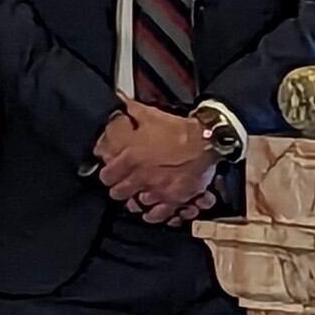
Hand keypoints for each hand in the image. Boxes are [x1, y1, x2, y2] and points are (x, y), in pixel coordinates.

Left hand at [97, 100, 216, 217]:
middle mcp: (141, 178)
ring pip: (137, 205)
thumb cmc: (179, 129)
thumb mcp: (151, 115)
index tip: (110, 173)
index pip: (106, 176)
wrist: (207, 141)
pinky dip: (154, 214)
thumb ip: (131, 111)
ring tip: (137, 197)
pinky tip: (151, 212)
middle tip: (123, 185)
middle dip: (119, 189)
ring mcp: (158, 190)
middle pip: (119, 193)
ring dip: (135, 200)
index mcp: (130, 158)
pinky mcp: (175, 199)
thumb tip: (119, 100)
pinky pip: (159, 214)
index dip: (107, 175)